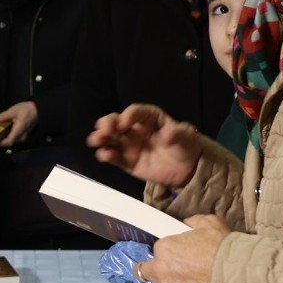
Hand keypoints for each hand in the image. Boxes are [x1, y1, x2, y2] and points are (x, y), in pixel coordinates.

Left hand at [0, 101, 36, 147]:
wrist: (37, 109)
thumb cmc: (28, 109)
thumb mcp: (12, 111)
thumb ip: (1, 117)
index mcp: (19, 130)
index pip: (9, 142)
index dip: (0, 143)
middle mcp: (22, 136)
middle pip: (9, 142)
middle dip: (0, 139)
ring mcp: (23, 136)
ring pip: (11, 140)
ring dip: (4, 137)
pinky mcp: (23, 135)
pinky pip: (14, 138)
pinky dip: (9, 135)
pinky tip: (5, 129)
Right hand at [86, 104, 200, 188]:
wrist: (186, 169)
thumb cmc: (185, 146)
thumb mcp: (186, 137)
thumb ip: (177, 133)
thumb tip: (168, 132)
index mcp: (149, 118)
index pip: (136, 112)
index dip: (129, 116)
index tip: (124, 122)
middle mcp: (135, 129)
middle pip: (117, 121)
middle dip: (108, 123)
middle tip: (104, 129)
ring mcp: (129, 145)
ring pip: (110, 138)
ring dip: (101, 137)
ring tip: (96, 140)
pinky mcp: (126, 161)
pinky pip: (113, 156)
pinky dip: (106, 155)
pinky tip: (104, 155)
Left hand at [140, 214, 229, 282]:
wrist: (236, 277)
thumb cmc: (222, 248)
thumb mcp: (209, 223)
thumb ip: (192, 222)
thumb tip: (186, 224)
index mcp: (163, 248)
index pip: (157, 251)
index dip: (167, 254)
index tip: (177, 257)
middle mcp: (159, 270)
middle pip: (149, 271)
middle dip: (160, 271)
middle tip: (177, 273)